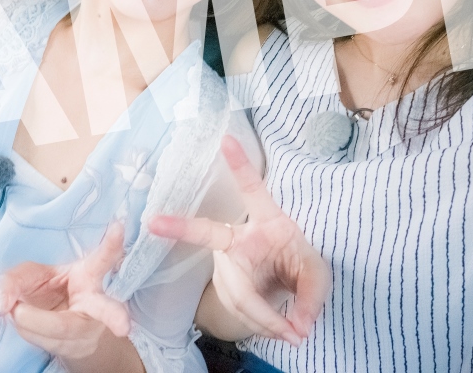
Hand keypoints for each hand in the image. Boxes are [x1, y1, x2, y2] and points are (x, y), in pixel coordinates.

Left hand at [0, 222, 130, 361]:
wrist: (55, 329)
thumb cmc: (46, 294)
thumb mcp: (29, 278)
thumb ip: (12, 282)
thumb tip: (2, 306)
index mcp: (88, 275)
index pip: (103, 258)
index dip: (111, 243)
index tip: (118, 225)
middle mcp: (95, 303)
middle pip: (106, 310)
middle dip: (115, 316)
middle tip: (124, 327)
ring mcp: (87, 330)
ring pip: (63, 329)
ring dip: (34, 321)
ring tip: (17, 310)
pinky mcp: (76, 348)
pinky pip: (48, 341)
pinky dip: (29, 331)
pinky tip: (24, 322)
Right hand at [148, 137, 329, 346]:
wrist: (288, 288)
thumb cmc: (302, 267)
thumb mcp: (319, 276)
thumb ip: (312, 298)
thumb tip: (298, 327)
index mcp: (268, 220)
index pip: (252, 189)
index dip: (239, 165)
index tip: (225, 139)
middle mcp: (241, 237)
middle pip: (210, 233)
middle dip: (180, 226)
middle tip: (152, 220)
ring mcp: (228, 261)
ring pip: (240, 295)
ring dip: (266, 319)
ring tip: (293, 332)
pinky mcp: (225, 285)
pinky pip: (240, 310)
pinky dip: (262, 325)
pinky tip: (279, 329)